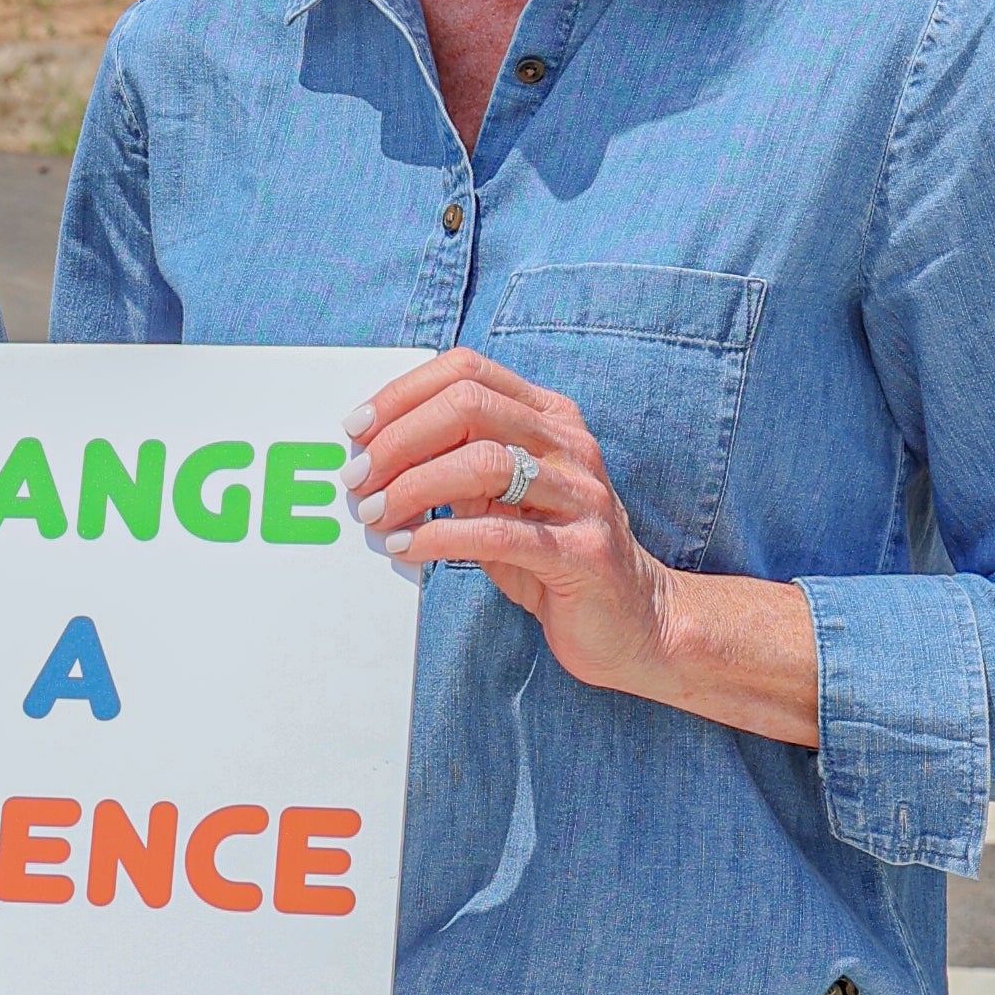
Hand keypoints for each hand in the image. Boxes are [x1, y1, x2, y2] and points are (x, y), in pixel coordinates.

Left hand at [343, 347, 815, 745]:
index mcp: (549, 417)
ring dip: (412, 487)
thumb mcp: (499, 500)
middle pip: (469, 406)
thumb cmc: (550, 555)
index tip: (355, 430)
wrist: (638, 623)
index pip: (466, 371)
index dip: (403, 393)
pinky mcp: (584, 552)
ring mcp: (584, 496)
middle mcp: (571, 445)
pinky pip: (501, 532)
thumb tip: (371, 453)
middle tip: (357, 478)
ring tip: (374, 515)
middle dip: (399, 439)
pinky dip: (440, 536)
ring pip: (482, 463)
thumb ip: (452, 467)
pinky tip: (408, 547)